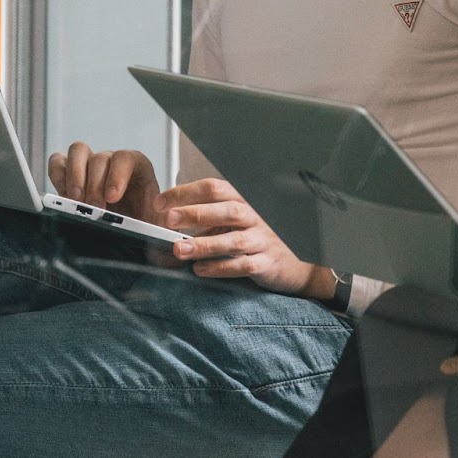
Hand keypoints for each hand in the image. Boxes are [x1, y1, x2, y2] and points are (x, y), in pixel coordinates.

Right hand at [47, 143, 160, 223]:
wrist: (129, 233)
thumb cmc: (143, 227)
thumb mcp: (155, 227)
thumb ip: (158, 228)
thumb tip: (164, 237)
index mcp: (138, 168)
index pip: (126, 158)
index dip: (117, 175)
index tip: (112, 197)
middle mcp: (113, 163)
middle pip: (100, 158)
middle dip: (94, 184)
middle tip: (93, 208)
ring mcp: (91, 166)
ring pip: (78, 152)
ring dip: (74, 176)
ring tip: (75, 201)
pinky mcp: (71, 175)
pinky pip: (59, 162)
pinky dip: (58, 177)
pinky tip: (63, 197)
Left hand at [156, 178, 323, 296]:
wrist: (295, 262)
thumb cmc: (258, 238)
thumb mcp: (236, 220)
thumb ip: (209, 215)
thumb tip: (170, 213)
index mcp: (243, 201)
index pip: (215, 188)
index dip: (187, 192)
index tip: (161, 202)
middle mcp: (254, 217)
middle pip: (226, 209)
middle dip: (196, 213)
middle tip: (169, 219)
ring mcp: (262, 240)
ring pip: (234, 239)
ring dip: (204, 244)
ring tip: (179, 249)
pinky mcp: (266, 263)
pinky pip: (243, 265)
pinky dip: (220, 268)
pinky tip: (200, 270)